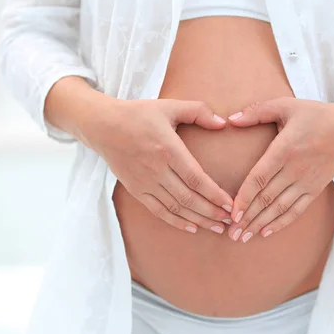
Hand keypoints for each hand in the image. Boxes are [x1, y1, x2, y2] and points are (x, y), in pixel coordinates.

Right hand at [84, 98, 233, 234]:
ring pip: (176, 208)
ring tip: (217, 227)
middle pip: (189, 198)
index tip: (231, 204)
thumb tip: (222, 123)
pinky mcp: (136, 190)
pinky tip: (192, 227)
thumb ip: (198, 111)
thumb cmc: (138, 114)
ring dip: (199, 220)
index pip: (196, 178)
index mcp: (167, 149)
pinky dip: (176, 222)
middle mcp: (156, 169)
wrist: (103, 126)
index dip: (215, 194)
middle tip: (231, 220)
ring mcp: (145, 182)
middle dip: (212, 212)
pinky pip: (158, 211)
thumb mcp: (169, 106)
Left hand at [225, 97, 333, 241]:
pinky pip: (296, 210)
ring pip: (279, 208)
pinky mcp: (315, 189)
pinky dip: (281, 222)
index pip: (259, 177)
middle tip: (230, 232)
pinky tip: (266, 232)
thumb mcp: (285, 105)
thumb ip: (256, 112)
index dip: (244, 197)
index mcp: (284, 149)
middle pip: (266, 198)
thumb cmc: (314, 115)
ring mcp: (306, 181)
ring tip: (243, 237)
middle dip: (247, 217)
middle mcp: (294, 169)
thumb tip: (231, 119)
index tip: (232, 212)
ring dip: (260, 223)